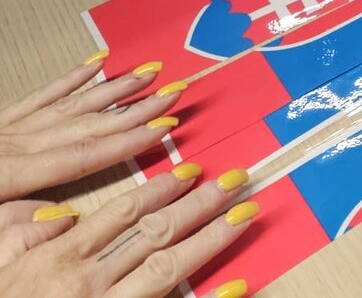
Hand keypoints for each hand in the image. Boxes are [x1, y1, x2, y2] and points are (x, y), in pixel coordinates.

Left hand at [0, 59, 186, 203]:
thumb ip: (13, 222)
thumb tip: (63, 216)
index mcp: (11, 173)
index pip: (82, 157)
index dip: (128, 142)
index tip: (165, 126)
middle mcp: (17, 142)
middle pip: (88, 125)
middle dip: (136, 110)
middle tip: (173, 92)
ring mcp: (10, 126)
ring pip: (72, 104)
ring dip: (114, 89)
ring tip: (148, 72)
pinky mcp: (0, 118)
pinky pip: (41, 94)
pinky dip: (71, 78)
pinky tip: (96, 62)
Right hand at [0, 165, 258, 295]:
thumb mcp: (0, 262)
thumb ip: (25, 231)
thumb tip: (64, 212)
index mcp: (62, 258)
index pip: (124, 212)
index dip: (162, 187)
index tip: (193, 170)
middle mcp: (89, 282)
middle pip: (156, 233)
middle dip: (201, 204)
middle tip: (237, 180)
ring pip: (167, 268)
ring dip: (210, 239)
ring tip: (243, 215)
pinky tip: (236, 285)